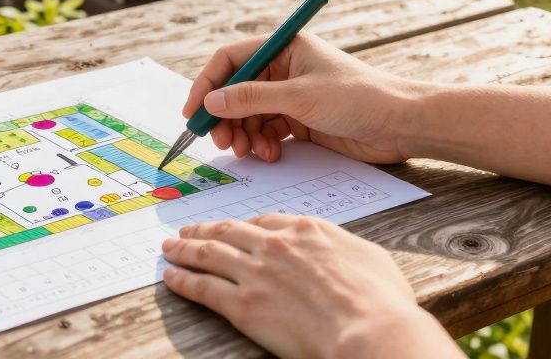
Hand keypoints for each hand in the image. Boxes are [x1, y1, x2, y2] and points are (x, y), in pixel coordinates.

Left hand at [161, 215, 455, 358]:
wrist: (369, 330)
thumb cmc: (381, 301)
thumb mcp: (370, 259)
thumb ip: (345, 250)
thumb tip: (342, 254)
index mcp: (306, 230)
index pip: (265, 221)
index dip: (242, 225)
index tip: (232, 226)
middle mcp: (275, 245)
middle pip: (229, 231)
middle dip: (205, 230)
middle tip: (187, 230)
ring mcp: (256, 272)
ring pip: (209, 254)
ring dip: (185, 250)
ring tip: (170, 248)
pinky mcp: (242, 304)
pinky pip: (202, 286)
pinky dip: (183, 279)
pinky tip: (171, 277)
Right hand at [183, 33, 419, 163]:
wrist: (402, 125)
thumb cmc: (359, 97)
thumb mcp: (300, 96)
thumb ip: (252, 98)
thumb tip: (211, 102)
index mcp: (284, 48)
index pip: (231, 60)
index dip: (208, 84)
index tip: (194, 112)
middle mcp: (284, 69)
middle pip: (236, 90)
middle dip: (225, 117)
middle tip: (221, 141)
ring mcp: (291, 96)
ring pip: (249, 114)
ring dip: (243, 134)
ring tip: (248, 152)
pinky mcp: (300, 121)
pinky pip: (267, 131)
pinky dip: (263, 143)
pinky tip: (271, 154)